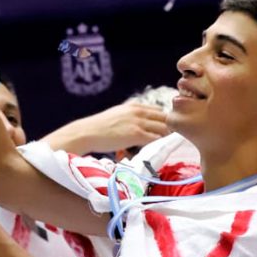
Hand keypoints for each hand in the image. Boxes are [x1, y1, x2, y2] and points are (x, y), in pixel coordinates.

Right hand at [44, 102, 168, 155]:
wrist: (87, 132)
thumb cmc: (99, 127)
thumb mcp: (117, 115)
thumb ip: (130, 117)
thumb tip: (138, 125)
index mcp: (135, 105)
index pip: (159, 111)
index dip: (163, 121)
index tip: (163, 131)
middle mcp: (139, 111)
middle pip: (165, 118)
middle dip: (168, 129)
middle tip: (165, 142)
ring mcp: (138, 122)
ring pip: (163, 128)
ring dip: (164, 138)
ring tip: (160, 147)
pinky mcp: (137, 134)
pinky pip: (155, 138)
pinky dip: (157, 144)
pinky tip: (153, 150)